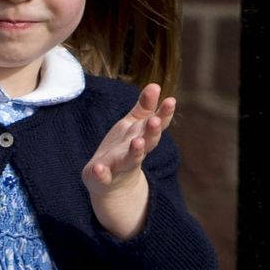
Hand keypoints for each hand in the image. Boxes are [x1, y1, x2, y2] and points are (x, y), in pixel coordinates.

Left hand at [81, 83, 175, 238]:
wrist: (111, 185)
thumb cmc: (124, 148)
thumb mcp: (133, 125)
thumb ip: (144, 107)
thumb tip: (156, 85)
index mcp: (141, 137)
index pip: (156, 125)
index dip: (164, 114)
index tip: (171, 100)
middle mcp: (134, 152)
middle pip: (147, 142)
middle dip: (152, 132)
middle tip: (155, 121)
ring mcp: (119, 166)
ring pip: (130, 160)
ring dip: (135, 152)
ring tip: (137, 142)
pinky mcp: (102, 178)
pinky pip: (102, 177)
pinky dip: (101, 173)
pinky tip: (99, 168)